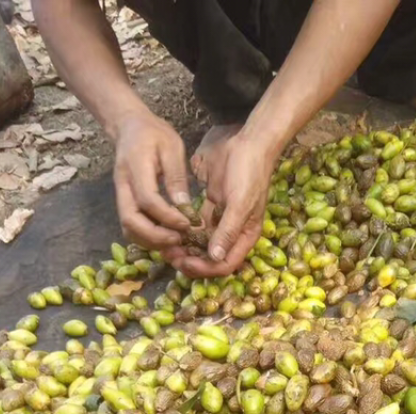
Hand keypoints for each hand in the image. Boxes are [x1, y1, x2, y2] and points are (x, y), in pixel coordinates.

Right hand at [113, 110, 191, 250]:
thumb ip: (176, 177)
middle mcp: (122, 185)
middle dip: (156, 236)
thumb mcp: (172, 147)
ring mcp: (120, 196)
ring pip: (128, 228)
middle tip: (179, 240)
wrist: (129, 127)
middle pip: (130, 220)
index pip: (147, 200)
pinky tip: (165, 238)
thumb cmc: (153, 134)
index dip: (167, 216)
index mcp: (135, 166)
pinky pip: (131, 228)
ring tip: (175, 242)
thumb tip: (185, 207)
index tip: (188, 224)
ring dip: (151, 241)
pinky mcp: (123, 203)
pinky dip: (147, 239)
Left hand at [168, 133, 274, 277]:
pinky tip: (169, 227)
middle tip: (169, 255)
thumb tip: (214, 258)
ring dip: (185, 247)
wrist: (248, 141)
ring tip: (166, 245)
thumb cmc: (249, 173)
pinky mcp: (211, 207)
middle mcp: (233, 233)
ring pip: (201, 243)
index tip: (185, 263)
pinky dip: (183, 229)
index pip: (225, 264)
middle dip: (191, 260)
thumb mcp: (241, 203)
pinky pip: (195, 225)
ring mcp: (221, 220)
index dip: (205, 269)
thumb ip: (228, 231)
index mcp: (245, 236)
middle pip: (211, 258)